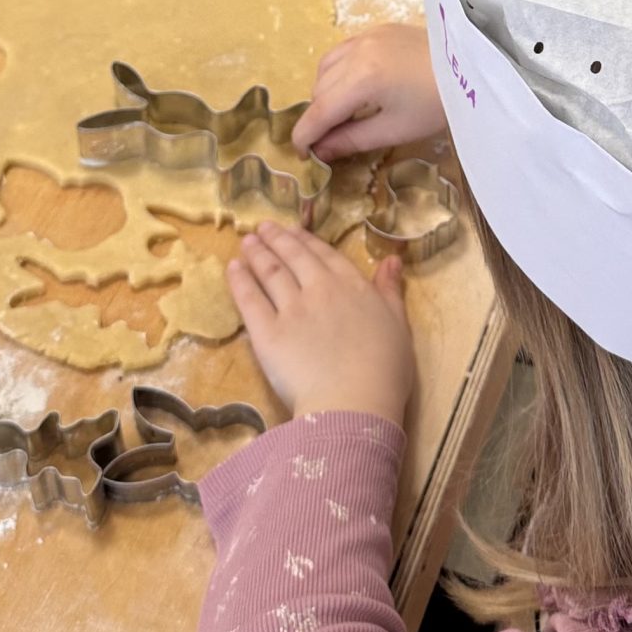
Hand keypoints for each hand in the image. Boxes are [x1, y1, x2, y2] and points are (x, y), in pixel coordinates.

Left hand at [228, 223, 414, 426]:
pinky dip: (240, 281)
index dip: (307, 241)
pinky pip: (249, 300)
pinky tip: (233, 268)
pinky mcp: (266, 333)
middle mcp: (320, 289)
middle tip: (263, 228)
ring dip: (257, 253)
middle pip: (294, 257)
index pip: (325, 255)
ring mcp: (291, 309)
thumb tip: (391, 259)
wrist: (354, 404)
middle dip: (278, 239)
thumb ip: (390, 291)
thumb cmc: (384, 371)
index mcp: (352, 287)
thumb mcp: (399, 326)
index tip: (294, 230)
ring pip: (270, 272)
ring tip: (247, 242)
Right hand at [292, 24, 444, 162]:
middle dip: (319, 117)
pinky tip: (354, 87)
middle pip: (319, 89)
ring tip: (342, 114)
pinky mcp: (378, 29)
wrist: (472, 70)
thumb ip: (351, 140)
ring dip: (326, 92)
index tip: (301, 155)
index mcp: (361, 78)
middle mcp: (357, 51)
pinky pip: (343, 51)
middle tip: (329, 141)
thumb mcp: (394, 130)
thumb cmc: (437, 105)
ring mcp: (367, 36)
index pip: (320, 111)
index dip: (306, 135)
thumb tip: (321, 151)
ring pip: (326, 66)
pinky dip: (339, 71)